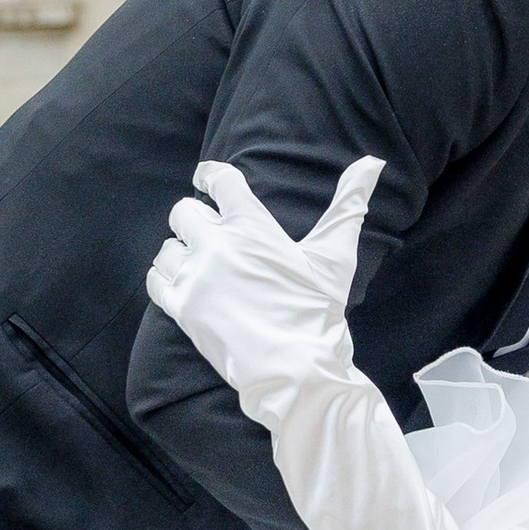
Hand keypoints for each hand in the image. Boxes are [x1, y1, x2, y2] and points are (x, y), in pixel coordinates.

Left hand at [144, 156, 383, 424]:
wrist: (296, 368)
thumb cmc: (318, 310)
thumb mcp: (335, 255)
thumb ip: (349, 204)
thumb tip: (372, 161)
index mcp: (252, 226)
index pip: (219, 180)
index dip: (209, 175)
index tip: (205, 178)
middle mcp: (217, 245)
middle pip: (183, 211)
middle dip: (195, 218)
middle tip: (209, 234)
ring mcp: (196, 277)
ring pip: (167, 246)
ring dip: (180, 251)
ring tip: (197, 263)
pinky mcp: (181, 309)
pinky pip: (156, 279)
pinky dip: (165, 277)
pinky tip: (181, 282)